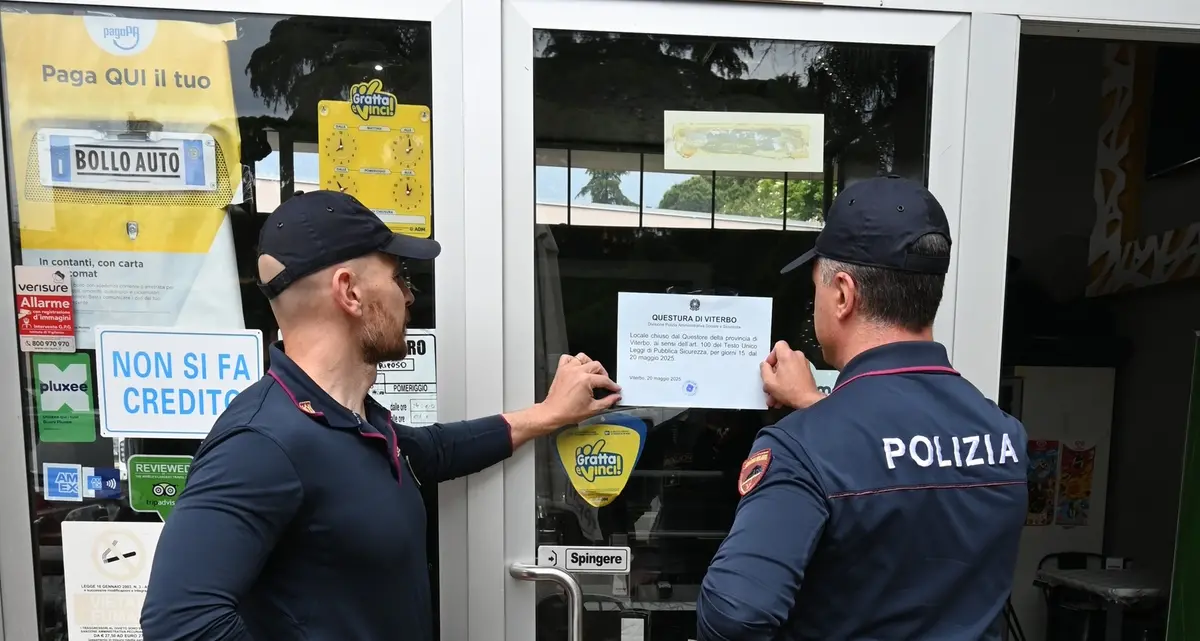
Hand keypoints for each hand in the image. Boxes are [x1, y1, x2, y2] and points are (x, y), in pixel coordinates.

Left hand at [504, 353, 620, 445]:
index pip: (604, 379)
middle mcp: (577, 372)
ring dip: (589, 363)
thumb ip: (607, 401)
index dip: (612, 385)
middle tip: (605, 383)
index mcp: (585, 380)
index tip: (615, 388)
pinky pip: (567, 358)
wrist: (553, 413)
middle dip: (604, 374)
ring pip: (582, 357)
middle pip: (596, 365)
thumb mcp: (593, 409)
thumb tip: (615, 397)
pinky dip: (573, 360)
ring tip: (592, 372)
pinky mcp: (561, 370)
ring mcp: (568, 369)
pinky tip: (577, 368)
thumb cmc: (568, 412)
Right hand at [760, 341, 825, 409]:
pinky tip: (783, 394)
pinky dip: (788, 382)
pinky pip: (794, 374)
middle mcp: (797, 357)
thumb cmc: (792, 391)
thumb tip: (764, 365)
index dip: (771, 356)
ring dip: (780, 380)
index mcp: (787, 355)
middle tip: (771, 381)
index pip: (778, 345)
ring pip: (787, 368)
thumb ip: (764, 369)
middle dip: (774, 372)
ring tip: (776, 392)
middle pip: (781, 359)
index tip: (769, 366)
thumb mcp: (769, 381)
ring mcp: (804, 364)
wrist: (807, 401)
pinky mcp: (807, 372)